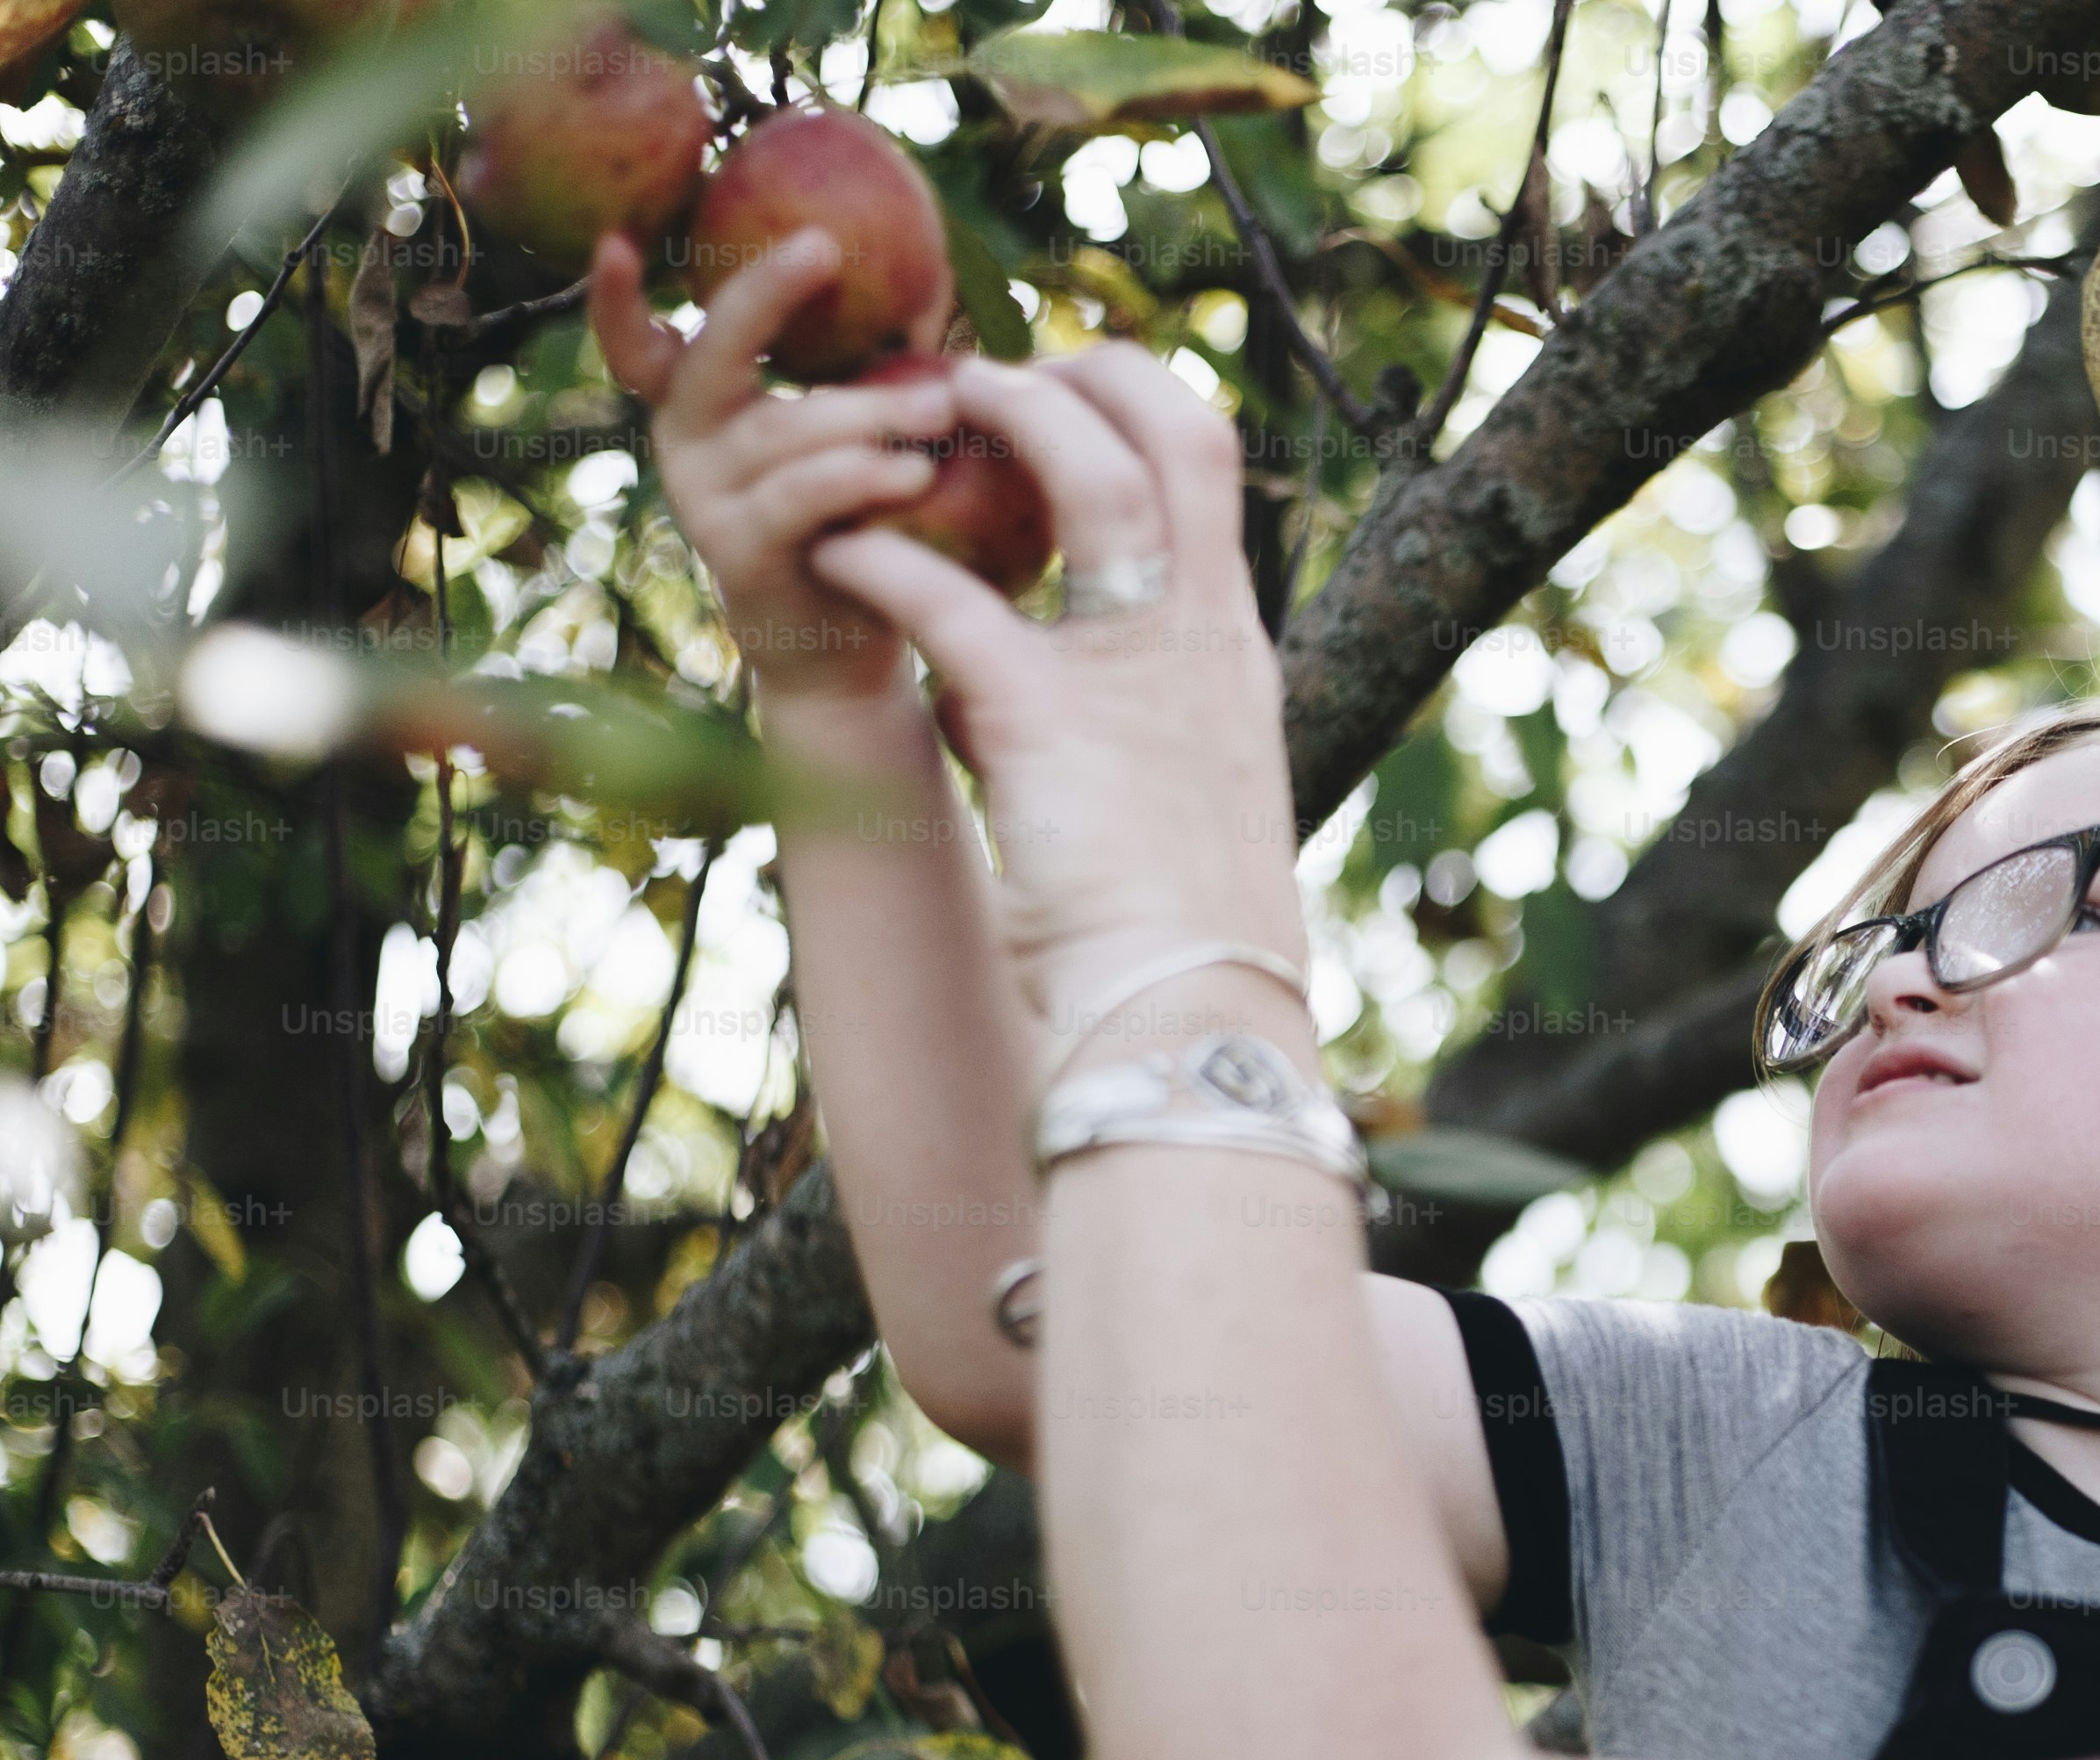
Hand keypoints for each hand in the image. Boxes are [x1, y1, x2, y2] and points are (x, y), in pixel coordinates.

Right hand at [584, 228, 949, 710]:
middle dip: (763, 295)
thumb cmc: (854, 514)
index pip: (639, 340)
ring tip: (940, 405)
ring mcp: (704, 498)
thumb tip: (936, 279)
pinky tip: (913, 471)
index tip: (614, 242)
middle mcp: (685, 440)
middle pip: (710, 354)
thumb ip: (868, 365)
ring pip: (777, 431)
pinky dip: (856, 478)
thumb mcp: (853, 430)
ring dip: (863, 411)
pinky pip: (797, 500)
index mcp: (699, 400)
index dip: (615, 298)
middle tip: (823, 245)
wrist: (842, 643)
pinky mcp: (739, 553)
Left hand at [799, 347, 1301, 1026]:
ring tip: (914, 414)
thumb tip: (992, 693)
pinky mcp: (1048, 715)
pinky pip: (952, 601)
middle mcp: (1199, 636)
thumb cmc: (1185, 934)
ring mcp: (1135, 666)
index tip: (1060, 397)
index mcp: (1231, 653)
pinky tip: (834, 557)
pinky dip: (885, 564)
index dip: (1134, 408)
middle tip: (984, 374)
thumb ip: (1109, 726)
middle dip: (1085, 373)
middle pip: (1177, 433)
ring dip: (1000, 418)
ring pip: (1087, 473)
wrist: (1192, 1010)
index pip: (1208, 472)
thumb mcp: (1173, 802)